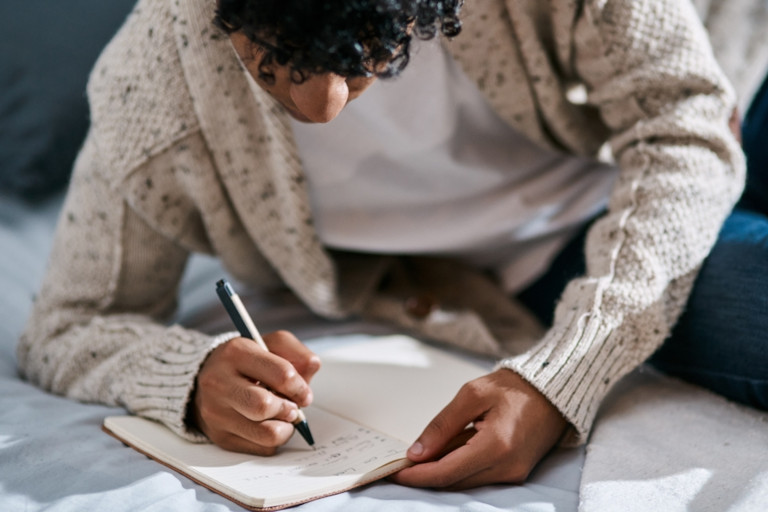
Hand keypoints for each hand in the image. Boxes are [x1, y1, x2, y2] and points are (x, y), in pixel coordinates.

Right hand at [189, 330, 320, 454]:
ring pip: (266, 434)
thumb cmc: (247, 362)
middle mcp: (219, 382)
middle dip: (289, 409)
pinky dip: (273, 440)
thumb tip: (312, 366)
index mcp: (236, 353)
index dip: (300, 387)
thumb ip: (295, 351)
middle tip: (292, 407)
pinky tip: (268, 425)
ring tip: (283, 417)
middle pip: (265, 406)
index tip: (304, 393)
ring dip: (285, 428)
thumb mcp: (271, 344)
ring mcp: (216, 412)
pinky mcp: (220, 436)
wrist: (209, 379)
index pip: (281, 374)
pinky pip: (262, 448)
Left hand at [390, 369, 567, 488]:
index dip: (417, 475)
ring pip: (465, 483)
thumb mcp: (472, 395)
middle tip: (399, 466)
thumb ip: (442, 425)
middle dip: (424, 477)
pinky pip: (478, 477)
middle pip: (454, 483)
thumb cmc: (513, 388)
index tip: (394, 471)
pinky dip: (458, 469)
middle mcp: (507, 467)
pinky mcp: (515, 474)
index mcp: (496, 445)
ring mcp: (513, 474)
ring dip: (440, 473)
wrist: (552, 393)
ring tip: (421, 457)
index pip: (447, 472)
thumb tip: (417, 452)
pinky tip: (446, 454)